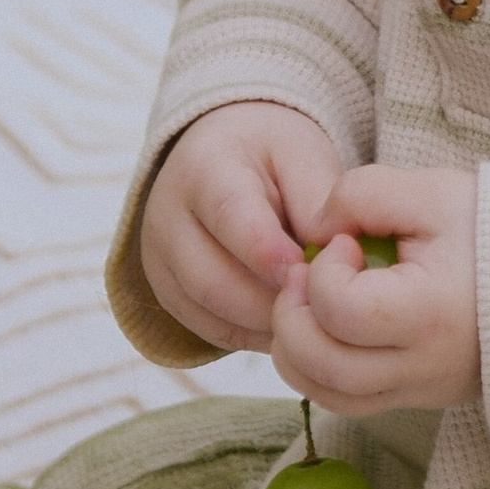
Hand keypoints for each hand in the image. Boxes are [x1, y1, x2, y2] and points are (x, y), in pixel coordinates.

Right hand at [140, 102, 342, 352]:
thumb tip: (330, 252)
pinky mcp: (167, 294)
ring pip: (211, 313)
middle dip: (274, 299)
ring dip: (267, 322)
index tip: (310, 271)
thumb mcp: (302, 153)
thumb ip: (317, 198)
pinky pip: (210, 331)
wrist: (225, 157)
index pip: (229, 216)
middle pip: (213, 280)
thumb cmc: (271, 156)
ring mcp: (159, 260)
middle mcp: (167, 216)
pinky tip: (287, 320)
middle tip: (322, 302)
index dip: (269, 252)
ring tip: (311, 311)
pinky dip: (254, 335)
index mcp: (203, 166)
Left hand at [270, 165, 480, 414]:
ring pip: (328, 395)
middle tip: (304, 276)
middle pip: (322, 365)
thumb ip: (364, 194)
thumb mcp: (433, 191)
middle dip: (292, 315)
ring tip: (309, 304)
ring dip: (297, 350)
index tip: (346, 242)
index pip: (340, 310)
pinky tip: (328, 329)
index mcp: (428, 314)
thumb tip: (316, 227)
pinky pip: (350, 403)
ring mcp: (421, 391)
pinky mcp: (420, 399)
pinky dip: (321, 371)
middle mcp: (423, 367)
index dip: (323, 270)